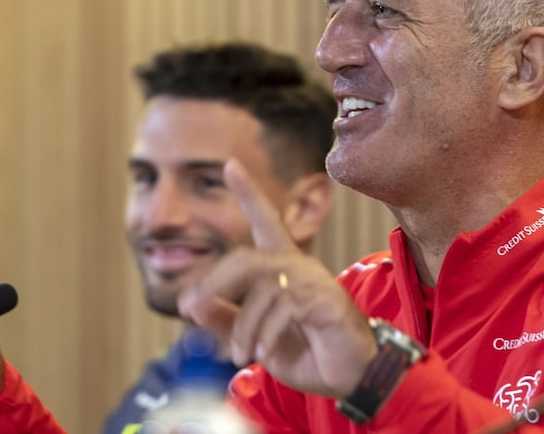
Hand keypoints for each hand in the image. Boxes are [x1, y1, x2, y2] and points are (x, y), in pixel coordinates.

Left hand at [179, 159, 377, 398]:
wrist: (354, 378)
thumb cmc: (309, 354)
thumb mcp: (257, 341)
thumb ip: (227, 323)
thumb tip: (192, 306)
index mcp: (284, 269)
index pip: (266, 222)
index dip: (250, 193)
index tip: (231, 165)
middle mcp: (300, 267)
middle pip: (246, 258)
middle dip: (213, 282)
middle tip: (189, 308)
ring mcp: (314, 282)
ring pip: (261, 286)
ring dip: (242, 325)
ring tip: (238, 354)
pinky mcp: (326, 300)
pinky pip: (283, 306)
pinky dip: (264, 333)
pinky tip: (262, 353)